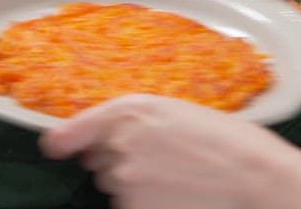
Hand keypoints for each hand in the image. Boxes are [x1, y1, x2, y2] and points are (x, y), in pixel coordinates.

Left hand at [39, 94, 300, 208]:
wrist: (253, 176)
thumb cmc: (221, 140)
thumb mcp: (170, 111)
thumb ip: (129, 120)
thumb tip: (102, 136)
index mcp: (125, 111)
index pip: (68, 132)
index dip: (60, 142)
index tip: (56, 148)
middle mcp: (116, 143)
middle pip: (96, 160)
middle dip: (115, 160)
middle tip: (154, 158)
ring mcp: (123, 179)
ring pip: (112, 185)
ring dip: (132, 183)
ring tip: (172, 176)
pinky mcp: (132, 208)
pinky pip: (127, 206)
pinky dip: (144, 203)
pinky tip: (173, 194)